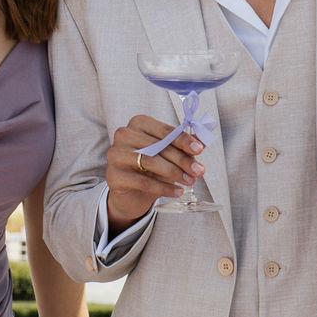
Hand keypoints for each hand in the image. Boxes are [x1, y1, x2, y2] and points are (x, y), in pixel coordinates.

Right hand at [103, 116, 204, 230]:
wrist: (132, 193)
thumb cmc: (152, 169)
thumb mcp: (170, 155)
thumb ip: (185, 146)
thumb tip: (203, 140)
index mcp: (139, 123)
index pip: (165, 130)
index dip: (184, 140)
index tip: (199, 150)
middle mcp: (124, 134)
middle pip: (159, 146)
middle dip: (183, 160)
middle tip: (199, 171)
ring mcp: (115, 154)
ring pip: (150, 162)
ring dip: (174, 173)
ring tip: (189, 181)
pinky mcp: (113, 175)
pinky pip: (143, 181)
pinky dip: (163, 187)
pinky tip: (177, 192)